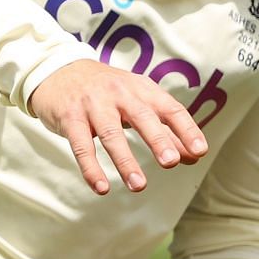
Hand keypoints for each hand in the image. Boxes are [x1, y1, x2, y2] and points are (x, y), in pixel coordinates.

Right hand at [27, 59, 206, 193]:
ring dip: (125, 161)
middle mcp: (119, 93)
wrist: (58, 70)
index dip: (186, 129)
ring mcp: (93, 104)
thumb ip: (166, 130)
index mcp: (142, 89)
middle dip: (157, 139)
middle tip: (171, 162)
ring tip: (139, 185)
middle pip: (141, 117)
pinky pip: (81, 145)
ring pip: (111, 134)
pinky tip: (101, 188)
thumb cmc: (106, 93)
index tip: (200, 150)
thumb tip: (194, 156)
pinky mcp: (70, 117)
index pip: (169, 108)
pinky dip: (91, 168)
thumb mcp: (138, 103)